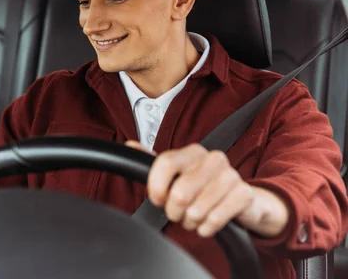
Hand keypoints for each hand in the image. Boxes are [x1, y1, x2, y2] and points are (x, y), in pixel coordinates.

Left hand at [126, 141, 288, 237]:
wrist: (243, 201)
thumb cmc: (203, 187)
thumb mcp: (178, 174)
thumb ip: (153, 161)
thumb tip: (129, 145)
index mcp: (192, 152)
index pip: (165, 164)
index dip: (156, 187)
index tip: (157, 199)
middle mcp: (212, 159)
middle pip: (179, 193)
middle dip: (174, 211)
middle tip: (178, 213)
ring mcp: (231, 176)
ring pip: (196, 209)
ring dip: (191, 222)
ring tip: (194, 218)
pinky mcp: (244, 195)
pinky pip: (214, 220)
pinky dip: (206, 228)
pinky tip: (207, 224)